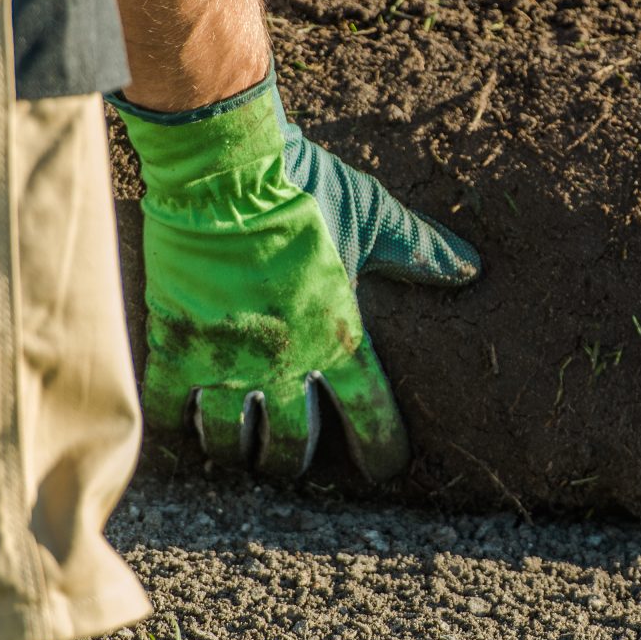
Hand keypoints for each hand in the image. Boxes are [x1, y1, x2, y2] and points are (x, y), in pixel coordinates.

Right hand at [118, 73, 471, 480]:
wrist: (223, 170)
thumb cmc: (303, 188)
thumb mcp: (374, 216)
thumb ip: (420, 250)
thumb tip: (471, 269)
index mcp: (338, 338)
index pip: (370, 416)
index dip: (380, 451)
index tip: (384, 469)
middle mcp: (285, 363)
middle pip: (290, 444)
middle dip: (291, 462)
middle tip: (288, 462)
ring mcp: (227, 361)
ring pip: (229, 439)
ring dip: (235, 453)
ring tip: (236, 453)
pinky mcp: (177, 347)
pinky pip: (169, 411)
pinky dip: (171, 429)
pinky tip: (177, 433)